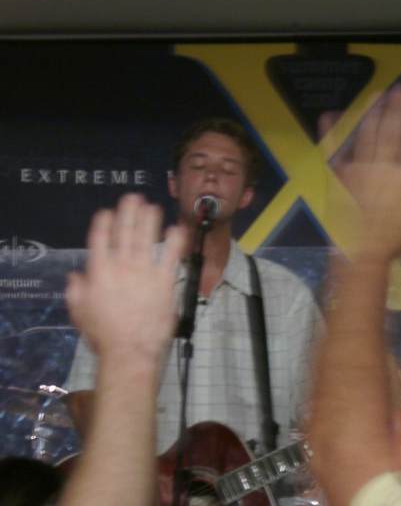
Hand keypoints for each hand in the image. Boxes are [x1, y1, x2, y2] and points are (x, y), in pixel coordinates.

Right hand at [66, 194, 185, 362]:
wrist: (129, 351)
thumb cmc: (103, 334)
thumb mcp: (79, 312)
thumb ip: (75, 291)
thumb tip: (75, 275)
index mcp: (99, 272)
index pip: (100, 239)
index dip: (104, 222)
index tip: (107, 211)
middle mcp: (121, 265)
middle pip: (125, 232)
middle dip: (129, 212)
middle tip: (134, 197)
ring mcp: (144, 271)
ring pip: (147, 238)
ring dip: (149, 219)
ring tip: (152, 206)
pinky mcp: (164, 281)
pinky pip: (170, 256)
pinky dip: (174, 241)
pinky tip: (178, 228)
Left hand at [333, 86, 400, 257]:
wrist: (361, 251)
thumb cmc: (396, 240)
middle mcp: (385, 169)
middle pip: (393, 134)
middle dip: (397, 111)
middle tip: (398, 92)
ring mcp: (361, 171)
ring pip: (368, 137)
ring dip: (372, 115)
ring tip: (375, 96)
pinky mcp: (343, 177)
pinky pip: (336, 152)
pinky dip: (330, 135)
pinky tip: (326, 118)